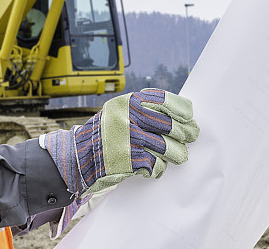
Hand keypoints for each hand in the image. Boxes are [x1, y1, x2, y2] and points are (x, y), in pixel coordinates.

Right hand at [40, 89, 199, 197]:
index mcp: (130, 102)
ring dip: (176, 154)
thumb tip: (180, 116)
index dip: (183, 111)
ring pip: (168, 147)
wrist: (78, 156)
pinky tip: (154, 167)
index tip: (190, 117)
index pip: (166, 101)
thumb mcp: (121, 111)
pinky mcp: (130, 160)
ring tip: (179, 155)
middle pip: (172, 125)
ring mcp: (131, 139)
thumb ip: (145, 109)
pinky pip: (156, 165)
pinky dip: (159, 168)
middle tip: (191, 137)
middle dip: (185, 133)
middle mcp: (131, 117)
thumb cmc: (104, 133)